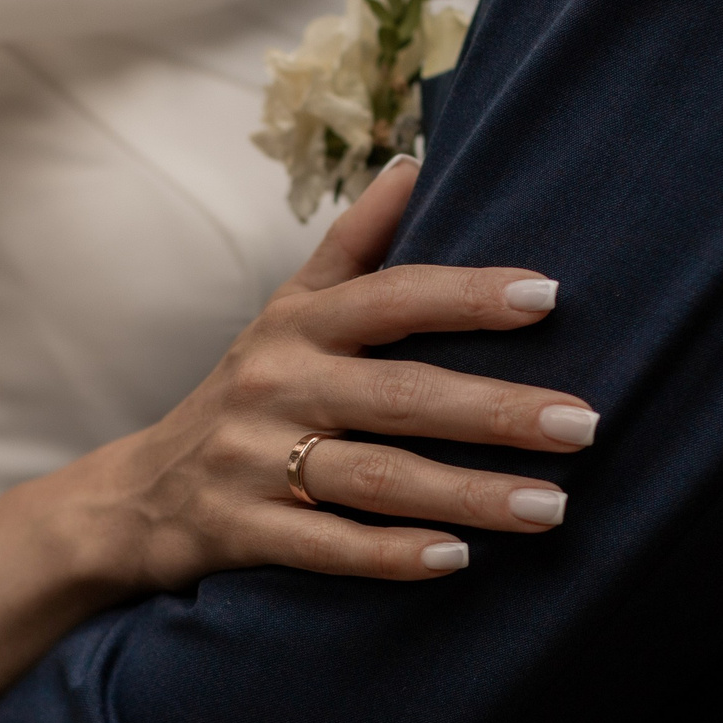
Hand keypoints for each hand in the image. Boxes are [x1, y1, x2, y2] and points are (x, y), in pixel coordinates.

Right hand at [80, 156, 597, 586]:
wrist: (137, 496)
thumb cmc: (245, 394)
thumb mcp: (285, 312)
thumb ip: (354, 244)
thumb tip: (417, 161)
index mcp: (298, 325)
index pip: (392, 297)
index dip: (467, 295)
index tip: (548, 296)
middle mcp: (277, 385)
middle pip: (401, 395)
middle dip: (497, 411)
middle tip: (584, 424)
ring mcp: (255, 460)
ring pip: (377, 477)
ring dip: (468, 494)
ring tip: (552, 506)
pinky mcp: (242, 530)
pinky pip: (325, 545)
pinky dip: (389, 555)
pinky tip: (456, 560)